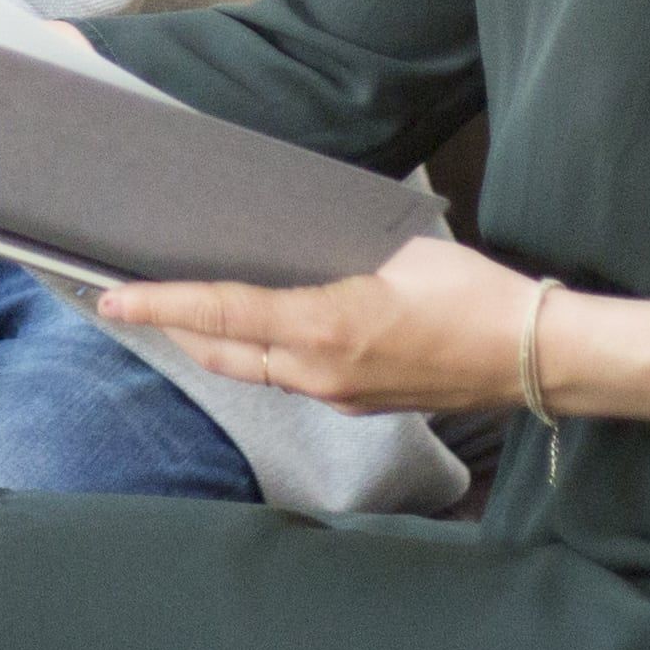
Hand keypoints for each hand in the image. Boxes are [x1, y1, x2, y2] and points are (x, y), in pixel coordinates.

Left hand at [94, 234, 543, 417]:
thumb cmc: (477, 295)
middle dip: (174, 327)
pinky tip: (259, 335)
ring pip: (255, 371)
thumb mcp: (401, 252)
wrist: (535, 358)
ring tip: (183, 315)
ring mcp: (340, 396)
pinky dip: (261, 356)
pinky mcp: (360, 404)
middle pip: (223, 353)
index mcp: (326, 328)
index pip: (222, 314)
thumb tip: (297, 245)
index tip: (114, 299)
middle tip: (129, 303)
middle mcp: (321, 373)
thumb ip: (337, 253)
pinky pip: (292, 380)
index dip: (161, 305)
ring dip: (216, 344)